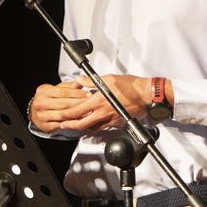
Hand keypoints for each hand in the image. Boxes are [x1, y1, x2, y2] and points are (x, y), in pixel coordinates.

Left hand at [29, 75, 149, 132]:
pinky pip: (103, 127)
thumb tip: (80, 80)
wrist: (146, 95)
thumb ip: (92, 81)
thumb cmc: (131, 86)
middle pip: (82, 124)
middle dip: (70, 126)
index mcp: (99, 101)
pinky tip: (93, 123)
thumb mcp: (108, 79)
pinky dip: (96, 126)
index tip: (60, 116)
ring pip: (92, 127)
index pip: (77, 111)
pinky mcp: (117, 122)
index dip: (66, 115)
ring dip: (82, 127)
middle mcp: (103, 112)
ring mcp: (110, 119)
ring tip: (76, 124)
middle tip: (64, 125)